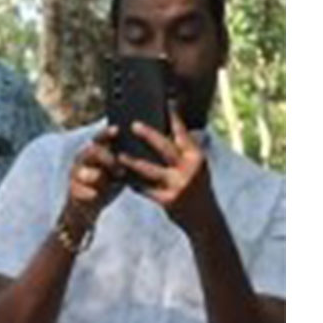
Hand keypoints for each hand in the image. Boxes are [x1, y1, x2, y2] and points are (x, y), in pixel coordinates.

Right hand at [65, 129, 126, 228]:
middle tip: (120, 169)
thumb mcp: (117, 169)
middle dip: (107, 158)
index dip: (107, 133)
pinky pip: (79, 190)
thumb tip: (148, 147)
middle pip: (92, 152)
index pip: (100, 138)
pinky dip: (89, 192)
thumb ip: (125, 158)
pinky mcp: (73, 191)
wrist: (88, 206)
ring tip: (108, 183)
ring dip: (97, 175)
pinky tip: (95, 194)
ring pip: (84, 171)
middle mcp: (83, 159)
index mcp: (94, 150)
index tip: (117, 130)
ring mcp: (76, 175)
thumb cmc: (107, 183)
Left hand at [116, 110, 218, 234]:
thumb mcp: (197, 166)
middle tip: (133, 125)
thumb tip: (170, 126)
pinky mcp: (167, 200)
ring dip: (133, 161)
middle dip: (148, 134)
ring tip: (119, 154)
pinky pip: (145, 188)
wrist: (204, 219)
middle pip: (165, 147)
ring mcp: (178, 185)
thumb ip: (185, 150)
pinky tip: (121, 176)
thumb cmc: (197, 187)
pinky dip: (133, 182)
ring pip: (150, 169)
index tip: (163, 104)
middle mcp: (189, 169)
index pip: (182, 133)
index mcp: (196, 156)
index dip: (173, 118)